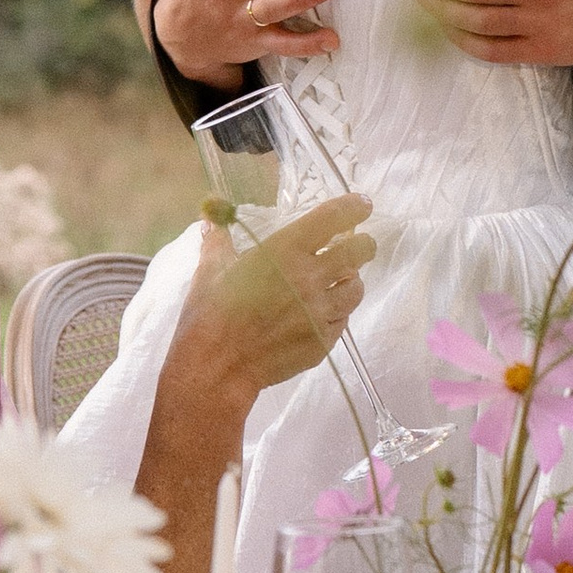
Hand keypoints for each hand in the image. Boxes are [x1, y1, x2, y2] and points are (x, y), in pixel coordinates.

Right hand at [181, 192, 373, 397]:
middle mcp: (310, 278)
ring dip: (350, 280)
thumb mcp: (210, 269)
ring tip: (338, 281)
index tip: (361, 205)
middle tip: (358, 244)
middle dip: (363, 245)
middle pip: (360, 252)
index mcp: (285, 251)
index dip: (353, 207)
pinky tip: (320, 313)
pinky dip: (336, 312)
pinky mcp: (323, 341)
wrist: (215, 368)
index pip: (333, 218)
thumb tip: (211, 216)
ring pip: (356, 288)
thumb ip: (218, 239)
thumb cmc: (209, 314)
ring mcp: (320, 312)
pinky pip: (343, 320)